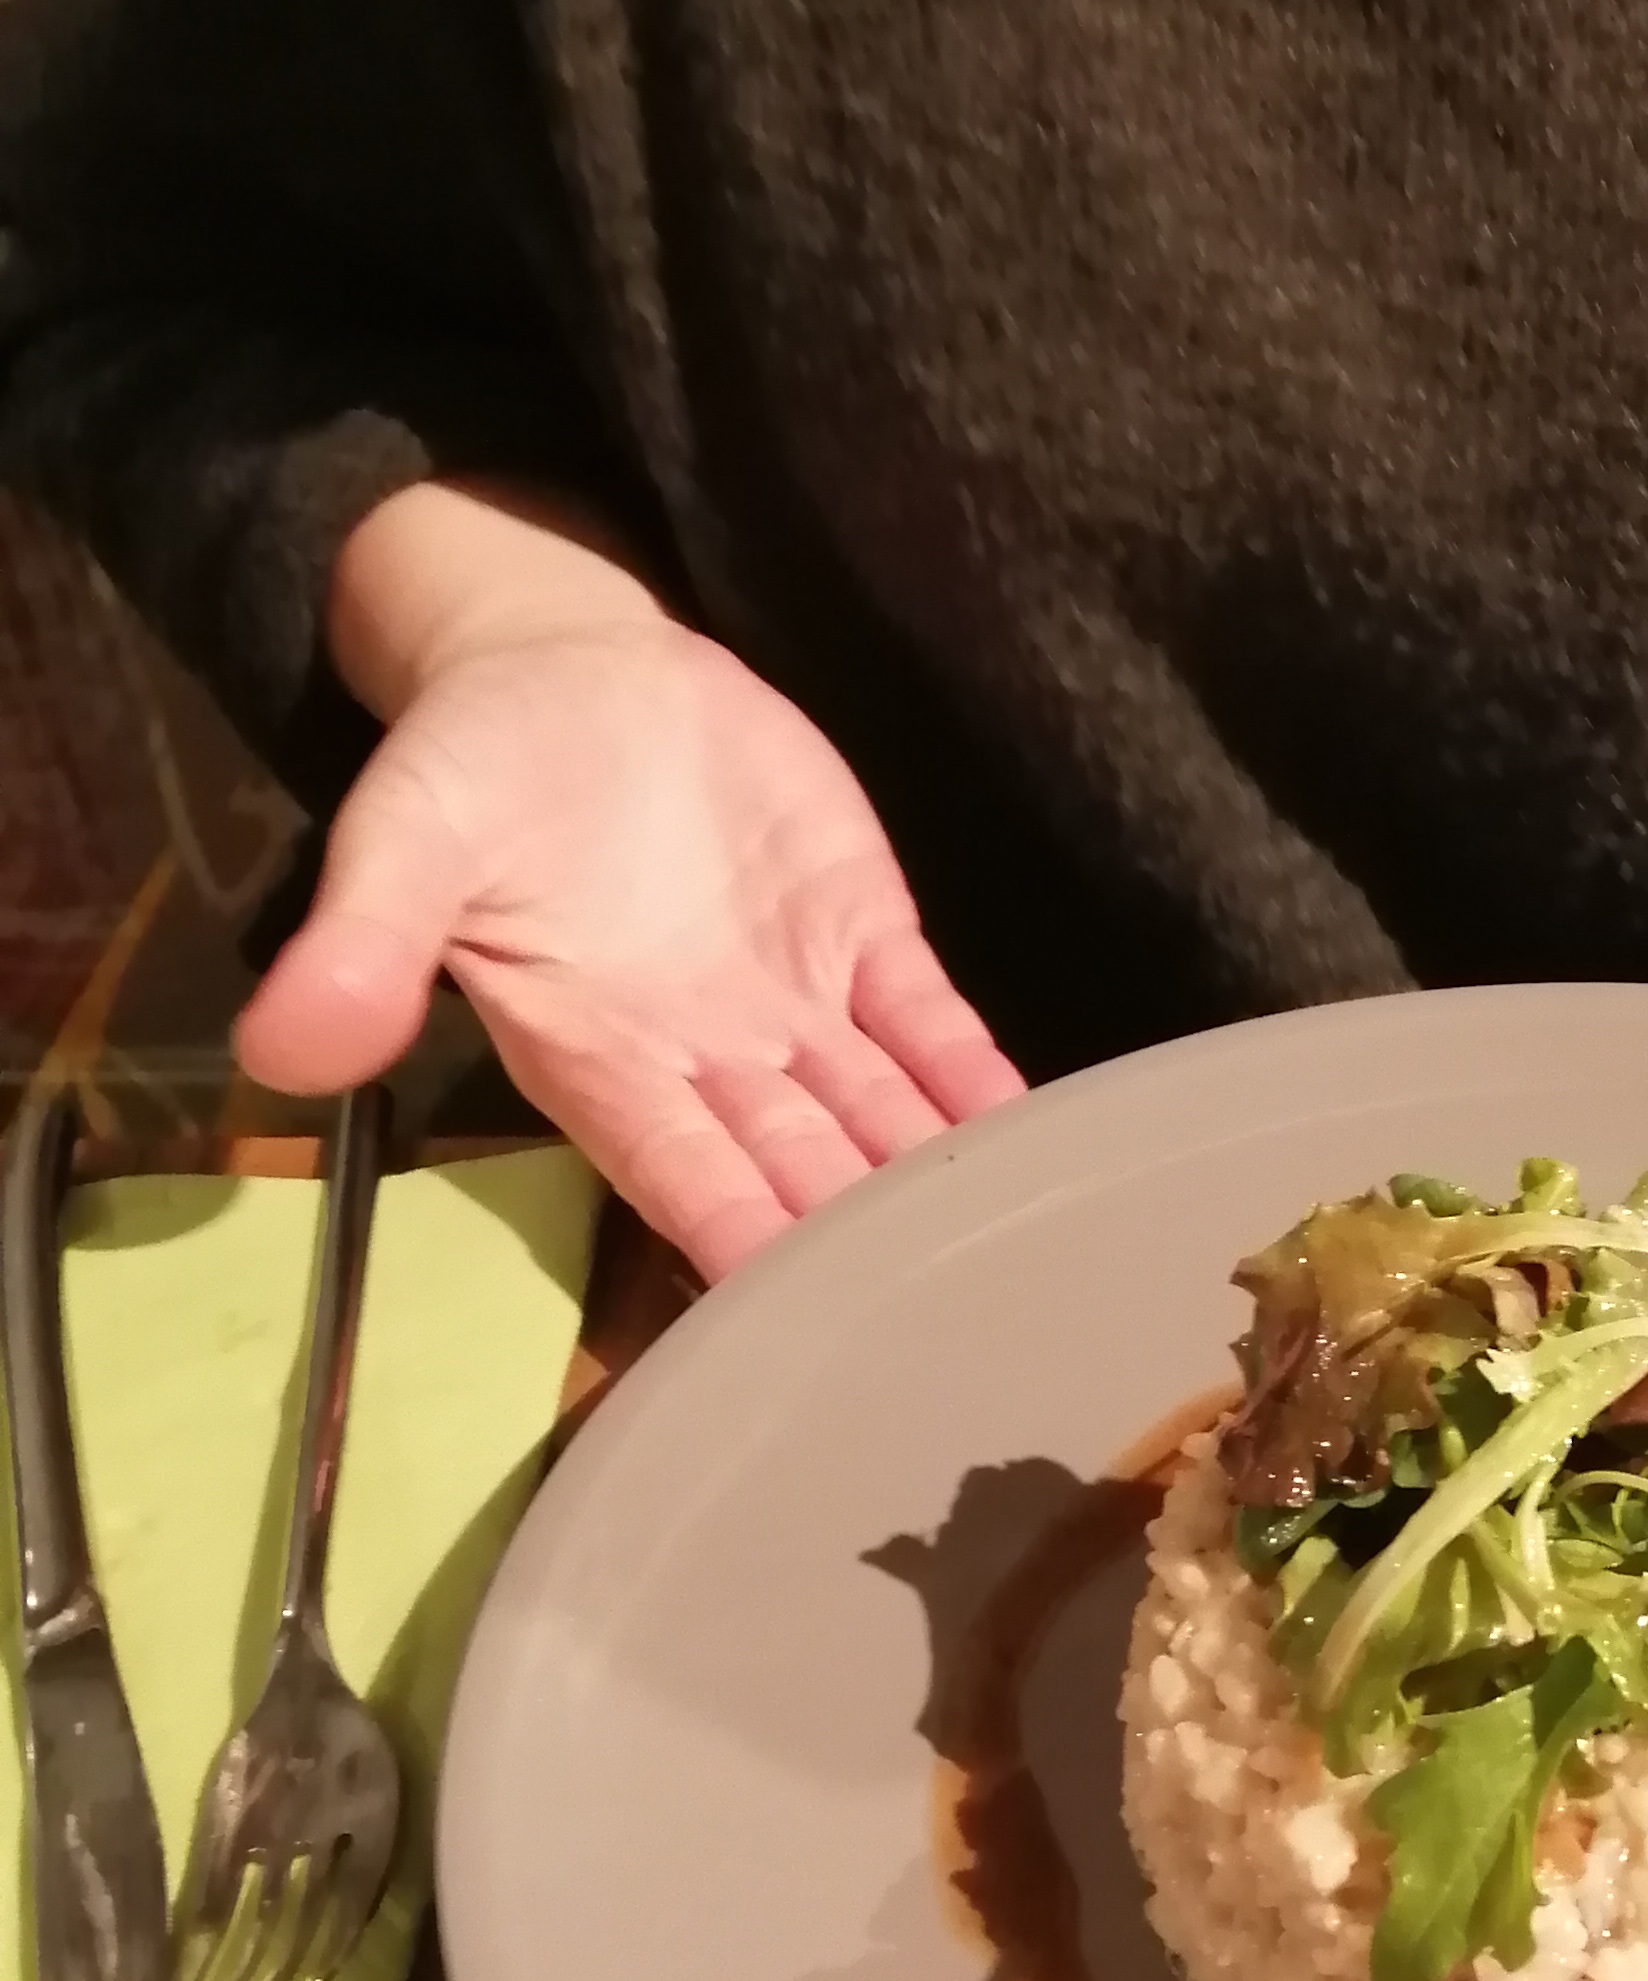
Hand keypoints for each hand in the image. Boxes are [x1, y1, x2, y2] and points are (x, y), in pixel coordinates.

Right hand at [235, 620, 1022, 1277]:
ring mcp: (796, 1002)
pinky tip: (1038, 1135)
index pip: (683, 1174)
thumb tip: (276, 1047)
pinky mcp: (861, 934)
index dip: (744, 1239)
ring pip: (880, 1115)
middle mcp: (707, 1058)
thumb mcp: (402, 838)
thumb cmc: (468, 766)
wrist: (561, 663)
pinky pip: (931, 1022)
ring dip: (942, 1181)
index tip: (807, 1318)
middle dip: (867, 1241)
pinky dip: (981, 1078)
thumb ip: (361, 944)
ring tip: (1019, 1252)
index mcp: (598, 1059)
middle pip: (801, 1169)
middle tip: (950, 1318)